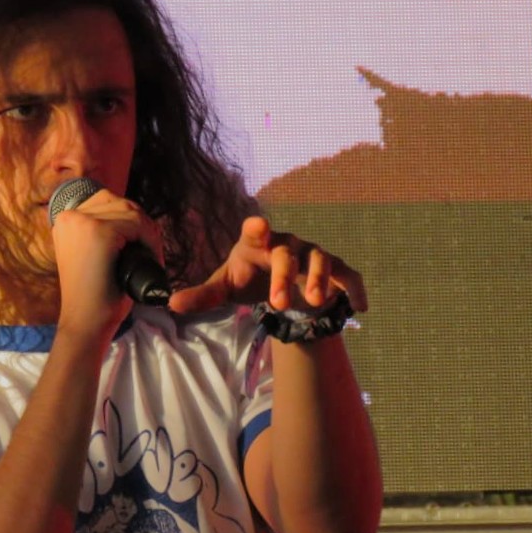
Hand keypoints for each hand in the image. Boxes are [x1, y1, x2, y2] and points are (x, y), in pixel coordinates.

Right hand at [51, 188, 160, 339]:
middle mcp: (69, 216)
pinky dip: (152, 242)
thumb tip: (135, 215)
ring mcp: (83, 222)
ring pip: (131, 212)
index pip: (108, 203)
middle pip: (121, 203)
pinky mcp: (100, 232)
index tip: (143, 247)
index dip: (132, 222)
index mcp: (66, 220)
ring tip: (154, 259)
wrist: (85, 323)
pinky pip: (138, 225)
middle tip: (152, 254)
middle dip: (142, 226)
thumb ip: (105, 231)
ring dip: (149, 234)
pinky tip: (154, 262)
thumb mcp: (94, 254)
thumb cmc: (94, 295)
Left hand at [168, 216, 366, 314]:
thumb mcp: (225, 288)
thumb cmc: (248, 278)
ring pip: (320, 258)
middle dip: (284, 276)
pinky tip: (360, 307)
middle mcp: (286, 244)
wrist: (278, 284)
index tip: (256, 225)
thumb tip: (171, 304)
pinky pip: (349, 275)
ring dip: (319, 279)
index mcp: (256, 244)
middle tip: (275, 304)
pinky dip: (355, 289)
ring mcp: (312, 254)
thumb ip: (201, 296)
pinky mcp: (335, 271)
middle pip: (287, 253)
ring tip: (314, 303)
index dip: (255, 230)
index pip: (254, 234)